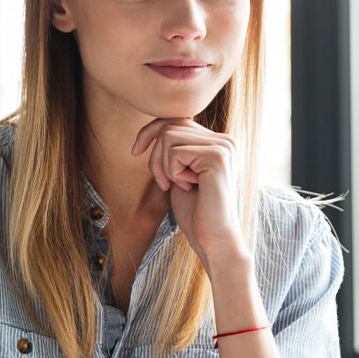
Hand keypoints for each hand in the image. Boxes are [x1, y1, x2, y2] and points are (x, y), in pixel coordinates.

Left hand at [131, 118, 246, 272]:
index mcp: (217, 142)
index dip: (149, 131)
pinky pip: (175, 152)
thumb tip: (155, 128)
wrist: (212, 238)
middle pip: (169, 126)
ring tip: (179, 186)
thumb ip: (173, 150)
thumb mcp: (178, 173)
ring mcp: (223, 145)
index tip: (134, 151)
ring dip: (163, 166)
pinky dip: (172, 173)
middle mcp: (224, 139)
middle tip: (164, 184)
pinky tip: (189, 187)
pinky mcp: (217, 155)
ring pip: (168, 136)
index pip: (176, 119)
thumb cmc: (195, 212)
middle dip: (155, 157)